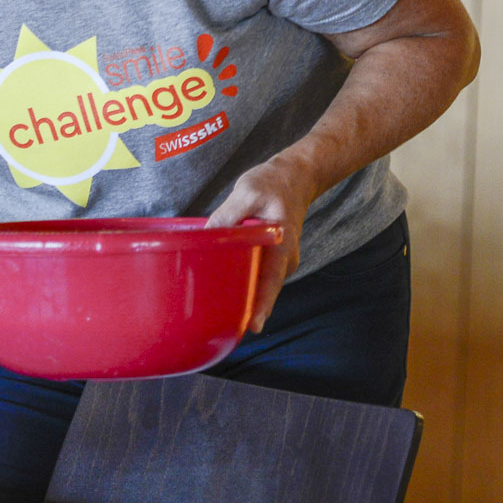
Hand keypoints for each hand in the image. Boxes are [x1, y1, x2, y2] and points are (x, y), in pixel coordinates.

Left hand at [205, 153, 317, 332]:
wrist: (297, 176)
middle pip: (265, 290)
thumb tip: (206, 236)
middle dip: (247, 308)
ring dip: (244, 297)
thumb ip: (228, 214)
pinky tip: (225, 288)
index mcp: (282, 244)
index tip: (253, 326)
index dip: (262, 305)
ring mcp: (280, 260)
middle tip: (223, 325)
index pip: (272, 281)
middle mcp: (285, 258)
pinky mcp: (272, 257)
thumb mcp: (248, 191)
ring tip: (220, 313)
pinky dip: (244, 282)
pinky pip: (258, 275)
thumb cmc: (274, 182)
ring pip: (261, 284)